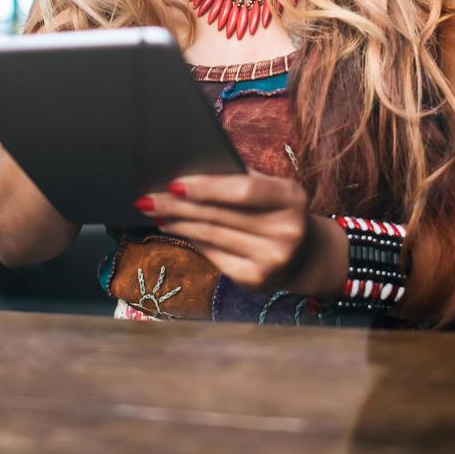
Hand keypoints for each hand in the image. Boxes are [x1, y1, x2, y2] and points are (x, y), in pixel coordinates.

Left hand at [137, 172, 345, 296]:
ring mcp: (272, 259)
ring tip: (157, 212)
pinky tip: (176, 230)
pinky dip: (192, 241)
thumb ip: (240, 179)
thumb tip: (188, 173)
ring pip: (211, 236)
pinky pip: (213, 255)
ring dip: (178, 224)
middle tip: (148, 199)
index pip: (243, 190)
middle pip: (219, 215)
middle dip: (178, 206)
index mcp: (291, 197)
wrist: (306, 255)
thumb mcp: (272, 190)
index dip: (206, 187)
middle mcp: (286, 230)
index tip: (173, 183)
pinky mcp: (256, 280)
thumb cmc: (277, 211)